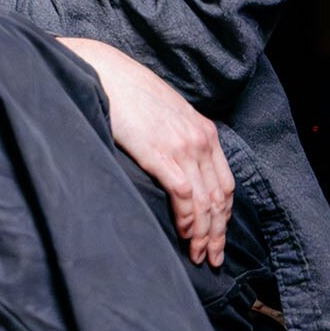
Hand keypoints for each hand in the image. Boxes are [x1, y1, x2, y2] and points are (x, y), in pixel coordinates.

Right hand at [59, 37, 233, 266]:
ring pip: (206, 202)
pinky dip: (187, 218)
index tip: (217, 237)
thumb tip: (174, 166)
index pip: (226, 184)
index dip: (224, 216)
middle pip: (220, 197)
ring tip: (199, 255)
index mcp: (204, 131)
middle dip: (218, 232)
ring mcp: (183, 147)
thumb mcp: (163, 114)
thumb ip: (175, 137)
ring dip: (205, 234)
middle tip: (213, 258)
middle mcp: (201, 140)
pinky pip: (184, 195)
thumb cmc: (125, 92)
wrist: (103, 72)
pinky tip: (184, 232)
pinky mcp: (161, 154)